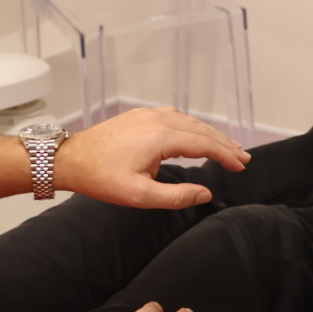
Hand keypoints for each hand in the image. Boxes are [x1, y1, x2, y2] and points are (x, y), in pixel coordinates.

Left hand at [56, 106, 249, 209]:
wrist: (69, 158)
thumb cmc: (100, 177)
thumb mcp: (139, 195)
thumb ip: (176, 196)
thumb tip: (206, 193)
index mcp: (162, 137)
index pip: (206, 144)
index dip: (227, 156)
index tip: (241, 166)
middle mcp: (159, 120)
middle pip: (202, 130)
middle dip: (225, 144)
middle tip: (243, 157)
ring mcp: (149, 115)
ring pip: (190, 122)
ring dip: (211, 134)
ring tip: (227, 146)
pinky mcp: (140, 115)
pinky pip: (175, 117)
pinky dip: (193, 126)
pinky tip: (196, 133)